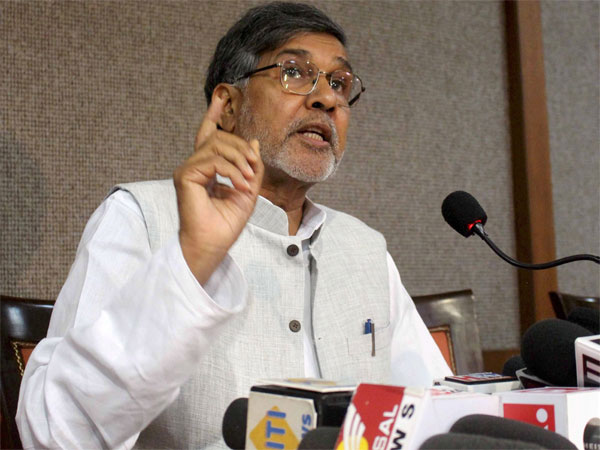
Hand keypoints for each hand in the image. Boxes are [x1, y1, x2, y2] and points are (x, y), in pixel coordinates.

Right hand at [174, 95, 262, 283]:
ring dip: (238, 159)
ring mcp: (187, 170)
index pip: (208, 134)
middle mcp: (194, 166)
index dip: (214, 114)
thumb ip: (250, 167)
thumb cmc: (226, 223)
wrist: (213, 244)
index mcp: (207, 168)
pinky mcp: (185, 176)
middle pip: (218, 136)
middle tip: (252, 167)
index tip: (222, 95)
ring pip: (216, 144)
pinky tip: (239, 185)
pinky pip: (212, 160)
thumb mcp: (247, 191)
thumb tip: (253, 143)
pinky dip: (231, 170)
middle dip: (240, 146)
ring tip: (247, 179)